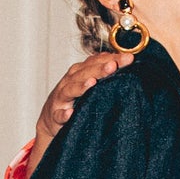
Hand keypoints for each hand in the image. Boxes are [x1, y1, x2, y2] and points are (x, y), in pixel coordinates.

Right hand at [26, 51, 134, 178]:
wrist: (50, 119)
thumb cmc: (72, 99)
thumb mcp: (87, 83)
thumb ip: (102, 72)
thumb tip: (126, 60)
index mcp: (79, 73)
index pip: (96, 62)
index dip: (112, 59)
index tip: (129, 58)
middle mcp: (69, 82)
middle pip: (85, 73)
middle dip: (99, 68)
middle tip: (114, 65)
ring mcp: (61, 98)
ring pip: (70, 89)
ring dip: (81, 86)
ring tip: (92, 82)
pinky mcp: (55, 116)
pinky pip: (59, 115)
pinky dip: (64, 114)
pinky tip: (70, 113)